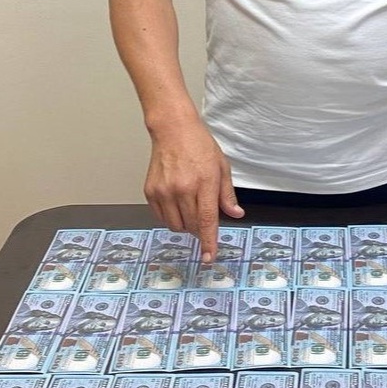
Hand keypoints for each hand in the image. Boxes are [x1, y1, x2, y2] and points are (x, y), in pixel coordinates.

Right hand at [144, 120, 244, 262]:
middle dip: (200, 229)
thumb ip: (227, 195)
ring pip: (175, 226)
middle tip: (203, 215)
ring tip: (190, 206)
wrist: (173, 130)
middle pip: (191, 226)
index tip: (209, 257)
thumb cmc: (199, 146)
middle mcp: (182, 189)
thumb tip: (235, 214)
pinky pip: (162, 217)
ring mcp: (164, 191)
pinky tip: (177, 202)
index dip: (209, 242)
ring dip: (185, 225)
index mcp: (204, 183)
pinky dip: (171, 217)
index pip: (207, 221)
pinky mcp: (151, 192)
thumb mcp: (222, 167)